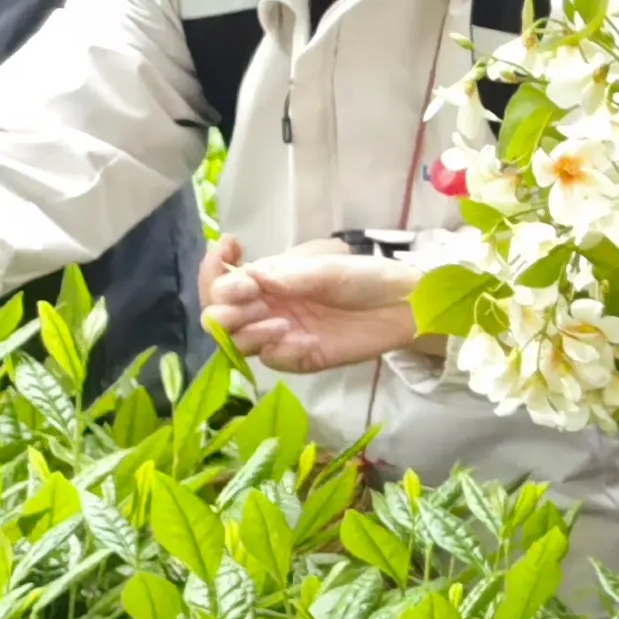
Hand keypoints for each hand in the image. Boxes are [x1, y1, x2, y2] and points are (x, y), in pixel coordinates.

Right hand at [201, 234, 426, 372]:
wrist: (404, 305)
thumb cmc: (365, 277)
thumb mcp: (327, 268)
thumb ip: (288, 274)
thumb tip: (248, 277)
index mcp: (265, 279)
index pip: (220, 280)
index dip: (214, 271)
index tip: (232, 258)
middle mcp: (265, 306)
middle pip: (217, 316)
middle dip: (224, 310)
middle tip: (251, 302)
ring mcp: (280, 334)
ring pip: (237, 342)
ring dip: (249, 333)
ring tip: (283, 324)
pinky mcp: (300, 357)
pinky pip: (275, 361)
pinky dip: (282, 352)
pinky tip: (306, 342)